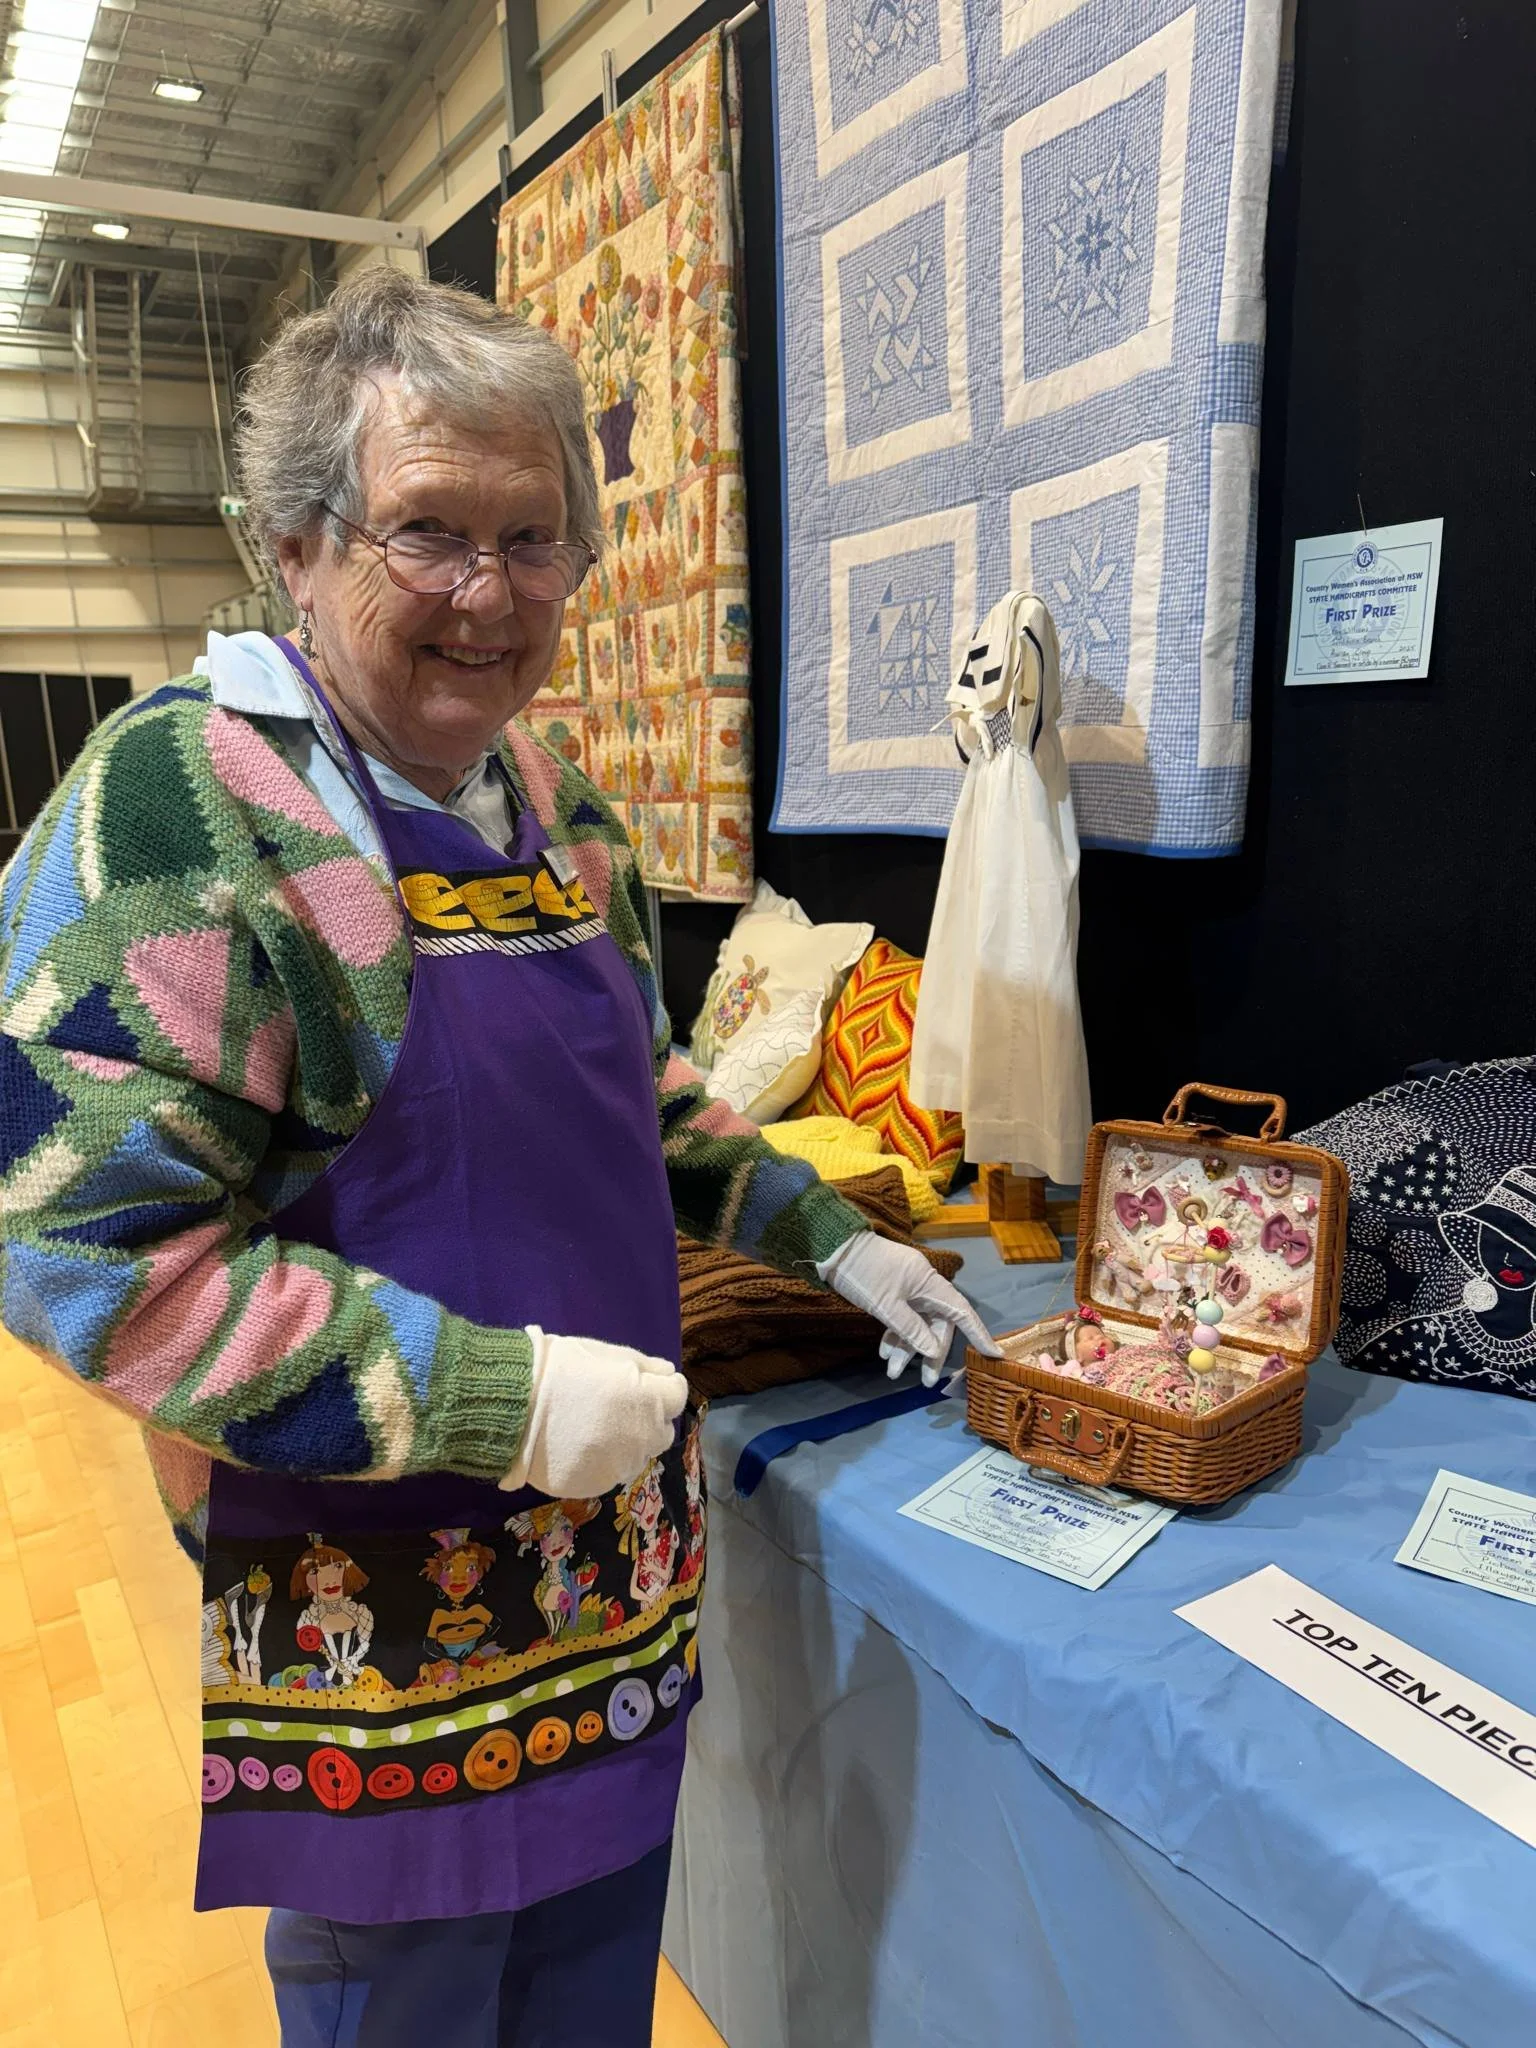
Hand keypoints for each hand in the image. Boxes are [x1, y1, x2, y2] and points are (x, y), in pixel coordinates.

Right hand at [499, 1327, 688, 1497]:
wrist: (513, 1406)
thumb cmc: (560, 1369)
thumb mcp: (606, 1353)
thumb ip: (645, 1366)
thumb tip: (667, 1373)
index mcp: (649, 1401)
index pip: (677, 1396)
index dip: (661, 1387)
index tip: (642, 1383)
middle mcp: (643, 1438)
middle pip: (662, 1431)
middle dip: (648, 1419)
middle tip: (617, 1408)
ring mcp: (620, 1466)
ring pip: (637, 1456)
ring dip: (626, 1443)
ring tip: (593, 1428)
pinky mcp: (596, 1486)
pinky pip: (610, 1473)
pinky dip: (602, 1461)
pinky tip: (578, 1446)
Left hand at [814, 1233, 1000, 1386]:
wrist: (832, 1247)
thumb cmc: (863, 1273)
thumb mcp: (886, 1305)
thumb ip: (911, 1330)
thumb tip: (934, 1351)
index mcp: (929, 1283)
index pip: (961, 1312)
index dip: (978, 1333)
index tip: (994, 1355)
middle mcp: (923, 1286)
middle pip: (937, 1324)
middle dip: (931, 1353)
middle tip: (927, 1382)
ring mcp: (907, 1290)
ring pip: (916, 1325)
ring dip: (907, 1349)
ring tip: (893, 1373)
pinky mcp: (891, 1293)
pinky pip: (901, 1318)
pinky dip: (895, 1336)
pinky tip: (885, 1354)